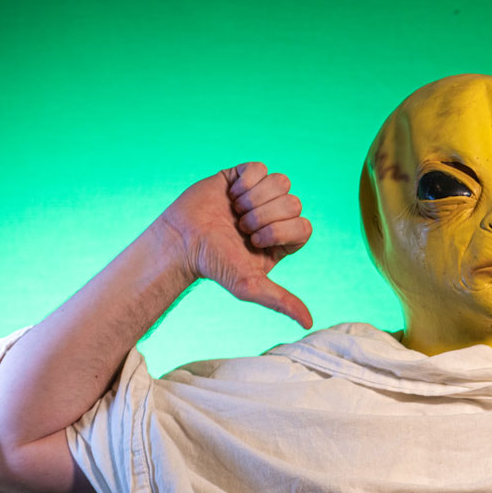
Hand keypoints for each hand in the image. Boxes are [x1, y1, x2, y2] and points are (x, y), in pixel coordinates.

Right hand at [157, 161, 313, 328]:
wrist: (182, 241)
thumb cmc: (215, 265)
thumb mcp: (250, 286)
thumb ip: (281, 301)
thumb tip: (309, 324)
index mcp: (284, 240)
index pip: (303, 225)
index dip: (279, 231)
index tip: (254, 241)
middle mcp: (277, 216)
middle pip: (294, 202)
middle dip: (264, 216)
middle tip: (240, 227)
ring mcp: (261, 195)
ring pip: (281, 182)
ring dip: (254, 198)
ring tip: (235, 212)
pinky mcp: (243, 177)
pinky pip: (261, 168)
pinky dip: (245, 182)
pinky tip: (230, 195)